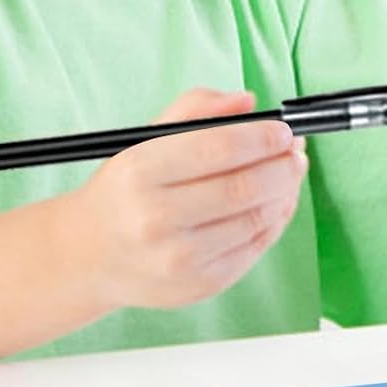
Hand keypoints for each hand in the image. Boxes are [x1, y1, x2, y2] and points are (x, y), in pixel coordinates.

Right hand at [65, 88, 307, 312]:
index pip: (218, 148)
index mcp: (140, 171)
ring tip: (291, 173)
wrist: (91, 255)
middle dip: (282, 165)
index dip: (261, 137)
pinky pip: (253, 250)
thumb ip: (196, 109)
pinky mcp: (199, 285)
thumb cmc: (125, 190)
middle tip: (296, 151)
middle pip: (243, 188)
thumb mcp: (146, 138)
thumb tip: (248, 102)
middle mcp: (155, 218)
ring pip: (254, 220)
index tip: (283, 129)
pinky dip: (275, 222)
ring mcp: (178, 259)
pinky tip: (278, 203)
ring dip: (284, 192)